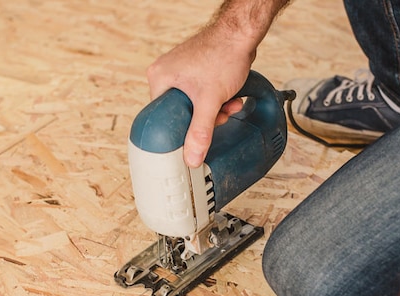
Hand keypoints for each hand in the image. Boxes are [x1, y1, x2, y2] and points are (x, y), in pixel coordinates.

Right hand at [147, 26, 255, 166]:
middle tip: (218, 117)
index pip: (161, 117)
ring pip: (194, 104)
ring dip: (214, 110)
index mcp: (158, 78)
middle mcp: (165, 73)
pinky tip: (228, 98)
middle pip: (180, 112)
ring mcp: (180, 71)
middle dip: (204, 119)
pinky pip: (201, 94)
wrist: (241, 34)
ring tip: (228, 105)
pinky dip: (216, 99)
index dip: (179, 129)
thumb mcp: (210, 100)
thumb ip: (201, 131)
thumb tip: (192, 157)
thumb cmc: (222, 55)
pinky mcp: (195, 70)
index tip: (192, 136)